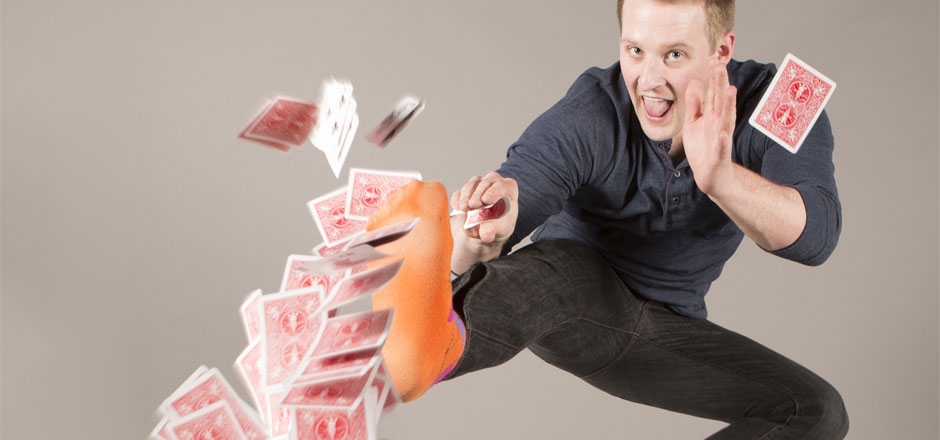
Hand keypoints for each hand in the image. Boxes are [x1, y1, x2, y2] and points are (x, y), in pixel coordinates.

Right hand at [450, 171, 518, 246]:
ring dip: (466, 197)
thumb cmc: (497, 225)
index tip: (486, 200)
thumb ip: (492, 231)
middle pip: (486, 182)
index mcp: (508, 189)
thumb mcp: (498, 230)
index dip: (495, 191)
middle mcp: (494, 183)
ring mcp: (479, 184)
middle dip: (477, 194)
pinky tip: (458, 209)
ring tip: (464, 209)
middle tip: (472, 206)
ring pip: (472, 185)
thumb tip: (485, 235)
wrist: (486, 227)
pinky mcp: (465, 190)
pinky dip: (457, 200)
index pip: (504, 185)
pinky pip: (460, 192)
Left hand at [683, 59, 737, 195]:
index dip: (714, 77)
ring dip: (728, 105)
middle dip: (721, 83)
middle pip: (721, 100)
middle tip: (721, 64)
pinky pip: (721, 147)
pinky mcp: (719, 155)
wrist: (709, 175)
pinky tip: (722, 133)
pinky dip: (722, 140)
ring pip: (726, 119)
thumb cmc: (703, 147)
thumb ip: (695, 103)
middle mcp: (719, 123)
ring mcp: (721, 138)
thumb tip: (695, 81)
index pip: (715, 93)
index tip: (713, 58)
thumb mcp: (694, 121)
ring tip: (730, 90)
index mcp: (713, 115)